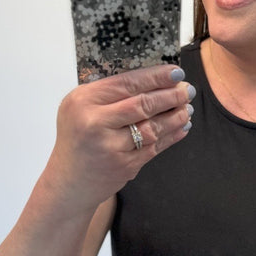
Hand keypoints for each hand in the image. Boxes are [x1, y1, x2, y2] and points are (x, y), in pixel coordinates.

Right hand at [46, 64, 193, 212]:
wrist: (69, 182)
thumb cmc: (77, 140)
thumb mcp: (79, 109)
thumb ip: (108, 94)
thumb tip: (152, 78)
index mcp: (83, 101)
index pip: (126, 83)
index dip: (155, 77)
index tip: (176, 72)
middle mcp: (95, 122)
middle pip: (142, 104)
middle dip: (170, 95)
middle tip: (186, 90)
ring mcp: (110, 146)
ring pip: (152, 127)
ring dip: (175, 116)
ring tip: (187, 108)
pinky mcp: (124, 166)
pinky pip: (155, 147)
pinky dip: (171, 136)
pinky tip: (182, 127)